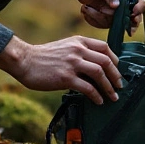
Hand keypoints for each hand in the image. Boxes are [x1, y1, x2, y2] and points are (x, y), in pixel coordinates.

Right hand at [0, 35, 122, 104]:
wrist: (25, 60)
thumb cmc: (43, 56)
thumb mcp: (65, 47)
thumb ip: (80, 52)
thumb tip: (95, 67)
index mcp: (79, 41)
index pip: (105, 47)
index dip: (115, 60)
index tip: (117, 70)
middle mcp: (78, 50)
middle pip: (106, 61)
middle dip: (116, 75)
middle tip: (119, 86)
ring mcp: (72, 63)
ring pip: (99, 74)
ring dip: (109, 87)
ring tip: (113, 96)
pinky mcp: (65, 77)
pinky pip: (87, 87)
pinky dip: (96, 95)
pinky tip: (98, 101)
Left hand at [53, 0, 144, 33]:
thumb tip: (116, 6)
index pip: (139, 1)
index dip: (139, 9)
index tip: (132, 13)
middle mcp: (120, 0)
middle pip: (128, 17)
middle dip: (121, 22)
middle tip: (111, 21)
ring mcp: (109, 7)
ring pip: (112, 22)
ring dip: (99, 19)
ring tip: (87, 7)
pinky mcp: (99, 11)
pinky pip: (100, 23)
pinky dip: (92, 20)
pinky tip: (84, 9)